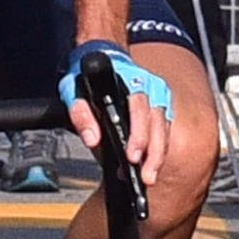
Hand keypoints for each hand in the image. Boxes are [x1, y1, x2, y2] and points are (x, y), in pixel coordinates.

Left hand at [60, 41, 171, 185]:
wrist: (103, 62)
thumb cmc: (89, 79)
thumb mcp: (74, 91)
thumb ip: (81, 114)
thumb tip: (92, 138)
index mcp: (129, 80)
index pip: (138, 106)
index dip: (138, 133)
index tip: (132, 156)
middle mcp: (149, 88)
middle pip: (156, 122)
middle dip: (153, 151)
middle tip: (145, 174)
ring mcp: (157, 98)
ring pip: (164, 129)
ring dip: (158, 155)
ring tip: (150, 176)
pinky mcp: (160, 110)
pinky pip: (164, 131)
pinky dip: (158, 151)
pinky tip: (150, 167)